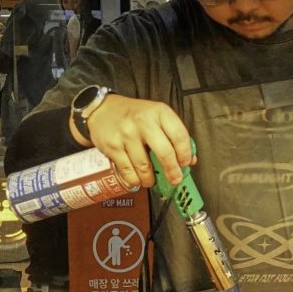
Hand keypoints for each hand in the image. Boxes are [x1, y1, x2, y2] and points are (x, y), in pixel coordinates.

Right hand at [75, 93, 194, 188]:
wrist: (102, 110)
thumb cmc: (135, 115)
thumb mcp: (157, 116)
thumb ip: (173, 135)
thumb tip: (190, 160)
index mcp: (159, 112)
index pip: (179, 135)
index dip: (185, 153)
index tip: (185, 164)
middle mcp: (143, 121)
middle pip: (164, 153)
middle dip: (172, 171)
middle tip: (175, 179)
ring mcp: (126, 134)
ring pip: (144, 166)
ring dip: (151, 179)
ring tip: (152, 181)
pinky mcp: (112, 146)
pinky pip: (127, 170)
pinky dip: (135, 180)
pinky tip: (138, 180)